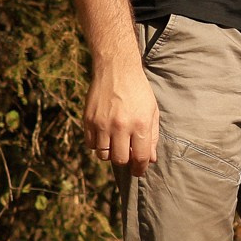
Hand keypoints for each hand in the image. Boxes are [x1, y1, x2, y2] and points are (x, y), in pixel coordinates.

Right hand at [85, 56, 159, 174]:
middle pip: (120, 160)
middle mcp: (120, 126)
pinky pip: (91, 144)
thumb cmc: (139, 91)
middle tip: (127, 155)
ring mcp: (102, 123)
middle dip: (125, 161)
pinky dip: (98, 144)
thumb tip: (151, 159)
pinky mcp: (88, 120)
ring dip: (110, 153)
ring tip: (116, 143)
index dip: (140, 169)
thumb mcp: (152, 112)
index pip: (140, 157)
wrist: (116, 70)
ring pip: (103, 155)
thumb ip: (152, 137)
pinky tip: (104, 135)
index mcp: (140, 124)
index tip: (138, 171)